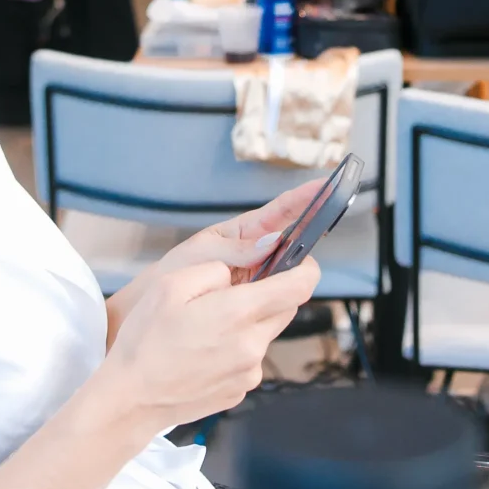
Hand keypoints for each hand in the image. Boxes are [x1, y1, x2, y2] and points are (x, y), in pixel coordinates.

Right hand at [96, 260, 321, 433]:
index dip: (306, 267)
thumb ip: (214, 270)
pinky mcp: (241, 390)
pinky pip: (250, 359)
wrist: (131, 400)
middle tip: (234, 291)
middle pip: (286, 308)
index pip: (301, 286)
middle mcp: (254, 345)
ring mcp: (250, 372)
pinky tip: (202, 352)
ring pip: (265, 334)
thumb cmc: (145, 341)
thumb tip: (236, 272)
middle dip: (271, 293)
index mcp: (240, 313)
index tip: (298, 259)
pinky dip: (236, 349)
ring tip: (206, 327)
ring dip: (249, 323)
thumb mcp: (170, 285)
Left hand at [156, 180, 325, 286]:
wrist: (159, 303)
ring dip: (298, 268)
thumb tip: (273, 242)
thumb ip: (237, 248)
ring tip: (300, 265)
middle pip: (295, 240)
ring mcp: (260, 274)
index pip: (282, 210)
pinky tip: (283, 296)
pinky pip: (280, 294)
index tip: (328, 184)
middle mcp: (258, 251)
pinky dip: (284, 294)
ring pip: (290, 270)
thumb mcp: (204, 252)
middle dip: (312, 230)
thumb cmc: (179, 270)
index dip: (305, 197)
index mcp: (245, 231)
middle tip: (328, 223)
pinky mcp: (258, 297)